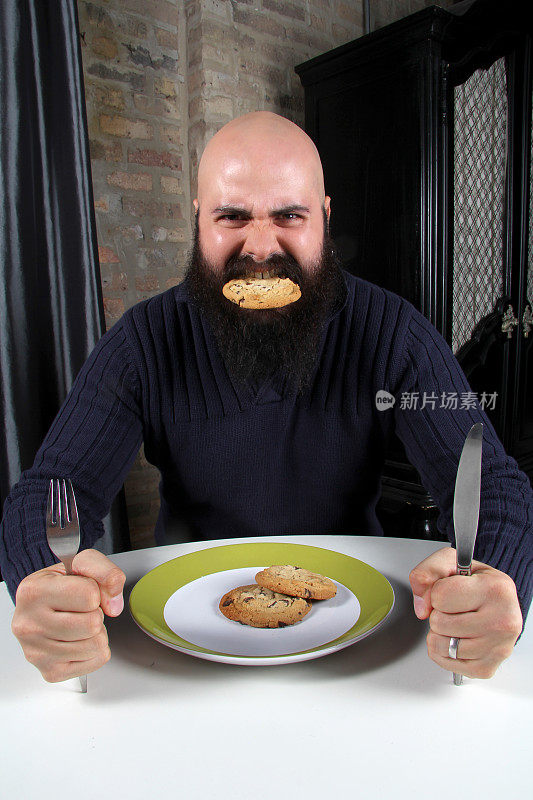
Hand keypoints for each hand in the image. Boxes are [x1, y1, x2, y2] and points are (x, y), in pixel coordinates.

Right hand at [11, 549, 125, 682]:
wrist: (41, 605)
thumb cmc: (60, 585)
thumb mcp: (81, 563)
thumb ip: (105, 571)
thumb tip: (113, 604)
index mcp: (32, 592)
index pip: (90, 595)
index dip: (93, 591)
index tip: (80, 591)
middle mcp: (28, 625)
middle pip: (93, 624)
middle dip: (95, 613)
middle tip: (80, 609)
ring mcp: (37, 652)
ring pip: (96, 645)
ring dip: (96, 632)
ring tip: (79, 622)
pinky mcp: (50, 672)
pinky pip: (97, 661)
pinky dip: (95, 649)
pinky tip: (78, 639)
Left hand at [409, 547, 521, 678]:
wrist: (498, 600)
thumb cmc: (476, 582)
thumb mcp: (451, 562)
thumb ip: (426, 573)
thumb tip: (422, 607)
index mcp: (496, 589)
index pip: (440, 596)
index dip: (436, 591)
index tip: (450, 589)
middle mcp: (503, 621)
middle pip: (439, 622)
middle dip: (439, 613)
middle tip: (455, 607)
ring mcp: (497, 648)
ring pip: (441, 645)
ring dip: (440, 633)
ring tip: (456, 621)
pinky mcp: (487, 667)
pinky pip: (446, 663)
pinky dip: (444, 652)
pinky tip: (457, 637)